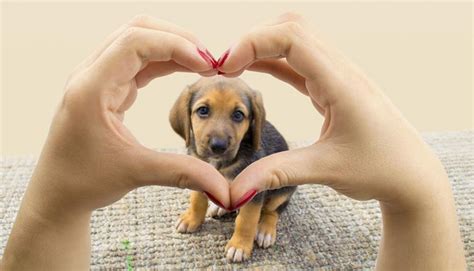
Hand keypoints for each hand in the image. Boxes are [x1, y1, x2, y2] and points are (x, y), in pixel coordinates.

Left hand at [1, 15, 227, 269]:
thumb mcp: (136, 173)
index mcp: (91, 88)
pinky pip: (137, 61)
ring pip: (137, 42)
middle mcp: (91, 75)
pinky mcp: (106, 88)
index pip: (135, 43)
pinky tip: (184, 70)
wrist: (58, 193)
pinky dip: (163, 61)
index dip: (175, 46)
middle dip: (177, 39)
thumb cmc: (84, 181)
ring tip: (202, 65)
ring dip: (171, 48)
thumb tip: (225, 189)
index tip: (207, 65)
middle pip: (136, 31)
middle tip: (209, 60)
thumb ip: (183, 173)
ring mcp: (97, 79)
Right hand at [218, 13, 465, 268]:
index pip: (293, 38)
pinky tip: (253, 70)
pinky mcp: (333, 88)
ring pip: (296, 40)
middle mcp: (341, 71)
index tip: (227, 67)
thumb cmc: (380, 170)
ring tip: (232, 67)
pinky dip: (272, 61)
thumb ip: (277, 173)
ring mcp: (338, 77)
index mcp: (341, 84)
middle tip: (225, 66)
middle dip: (253, 39)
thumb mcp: (326, 170)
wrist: (411, 175)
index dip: (254, 42)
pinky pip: (299, 63)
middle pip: (292, 28)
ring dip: (262, 47)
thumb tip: (233, 191)